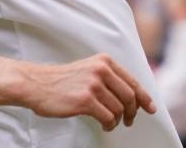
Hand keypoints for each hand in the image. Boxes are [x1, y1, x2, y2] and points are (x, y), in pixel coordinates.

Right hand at [20, 54, 155, 130]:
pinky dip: (109, 124)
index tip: (150, 108)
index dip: (144, 97)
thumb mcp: (87, 69)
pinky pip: (108, 117)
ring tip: (110, 122)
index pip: (133, 81)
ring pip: (119, 109)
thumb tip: (130, 95)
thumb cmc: (60, 80)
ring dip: (117, 120)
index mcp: (104, 61)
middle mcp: (101, 70)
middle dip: (132, 112)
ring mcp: (93, 85)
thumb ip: (107, 77)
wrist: (36, 84)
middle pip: (130, 96)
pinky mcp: (85, 100)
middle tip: (129, 120)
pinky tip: (104, 124)